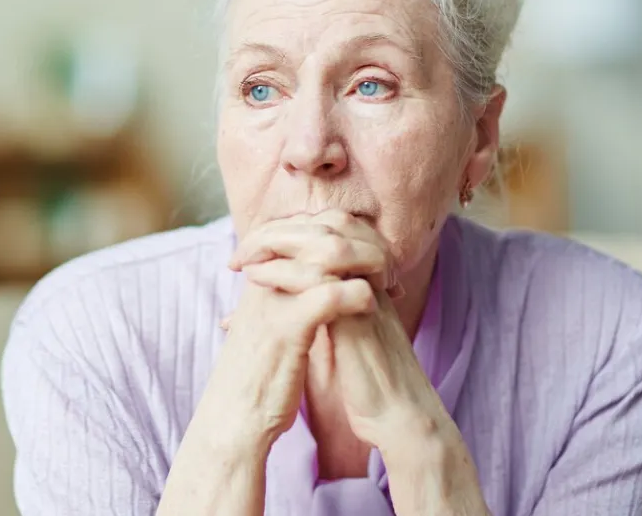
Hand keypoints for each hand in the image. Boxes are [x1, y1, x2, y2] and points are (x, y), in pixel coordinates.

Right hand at [200, 225, 376, 450]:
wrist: (234, 416)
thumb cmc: (257, 374)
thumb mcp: (266, 322)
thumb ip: (283, 294)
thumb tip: (312, 278)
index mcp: (259, 273)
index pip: (301, 225)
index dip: (342, 231)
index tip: (370, 255)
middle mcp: (263, 277)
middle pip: (317, 229)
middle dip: (361, 242)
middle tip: (387, 269)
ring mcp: (273, 299)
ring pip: (327, 253)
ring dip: (367, 263)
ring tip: (386, 285)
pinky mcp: (287, 326)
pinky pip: (330, 293)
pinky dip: (359, 295)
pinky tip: (374, 307)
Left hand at [227, 210, 487, 513]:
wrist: (398, 417)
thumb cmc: (365, 382)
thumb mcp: (341, 335)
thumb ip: (323, 307)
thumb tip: (284, 294)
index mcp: (367, 279)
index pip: (334, 228)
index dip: (293, 229)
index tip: (254, 247)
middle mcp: (371, 279)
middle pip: (332, 224)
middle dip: (283, 228)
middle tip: (244, 247)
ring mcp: (367, 294)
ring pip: (328, 243)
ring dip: (279, 243)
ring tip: (244, 259)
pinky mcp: (360, 318)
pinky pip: (323, 279)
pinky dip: (284, 272)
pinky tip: (256, 277)